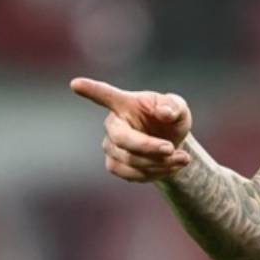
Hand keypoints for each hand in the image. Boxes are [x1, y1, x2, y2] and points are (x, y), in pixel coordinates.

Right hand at [69, 77, 193, 182]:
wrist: (172, 144)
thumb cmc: (171, 119)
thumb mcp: (179, 109)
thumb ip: (174, 107)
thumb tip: (164, 112)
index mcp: (124, 103)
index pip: (104, 95)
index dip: (90, 90)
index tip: (75, 84)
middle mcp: (113, 124)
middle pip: (122, 139)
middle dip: (148, 147)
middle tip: (171, 149)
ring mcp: (110, 146)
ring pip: (130, 160)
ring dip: (159, 163)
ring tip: (183, 158)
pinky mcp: (114, 165)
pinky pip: (132, 175)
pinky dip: (156, 173)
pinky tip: (171, 166)